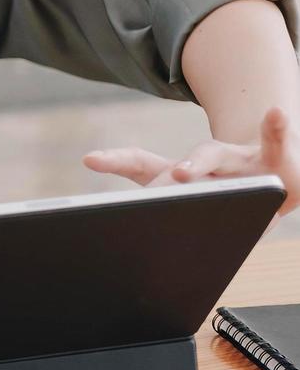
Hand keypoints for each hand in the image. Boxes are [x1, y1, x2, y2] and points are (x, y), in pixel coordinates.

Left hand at [82, 105, 298, 230]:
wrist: (278, 175)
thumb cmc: (231, 194)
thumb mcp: (202, 210)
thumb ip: (175, 224)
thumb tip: (139, 255)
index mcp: (182, 173)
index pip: (141, 163)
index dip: (115, 161)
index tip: (90, 159)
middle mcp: (203, 160)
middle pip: (175, 168)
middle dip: (159, 183)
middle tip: (142, 194)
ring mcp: (236, 157)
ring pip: (213, 154)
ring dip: (197, 162)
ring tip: (181, 175)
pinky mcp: (271, 156)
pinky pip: (275, 140)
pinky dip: (275, 128)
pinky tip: (275, 113)